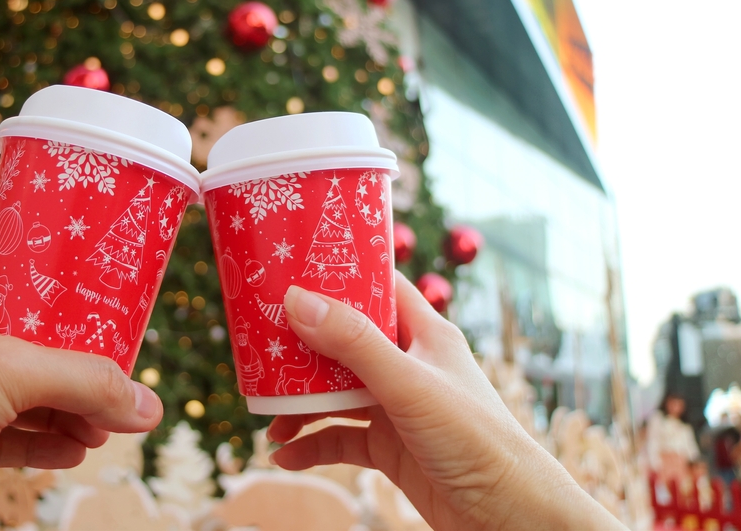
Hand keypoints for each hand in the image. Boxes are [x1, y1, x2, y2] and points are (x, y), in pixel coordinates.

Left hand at [0, 262, 161, 530]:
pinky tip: (77, 450)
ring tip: (113, 425)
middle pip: (38, 347)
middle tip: (127, 383)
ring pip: (26, 397)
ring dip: (70, 411)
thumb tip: (148, 406)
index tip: (121, 312)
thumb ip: (84, 383)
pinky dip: (44, 443)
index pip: (31, 284)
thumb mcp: (7, 371)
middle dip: (84, 369)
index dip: (77, 299)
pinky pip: (8, 437)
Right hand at [268, 272, 624, 530]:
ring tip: (268, 417)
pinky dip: (312, 444)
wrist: (509, 517)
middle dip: (304, 347)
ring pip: (337, 393)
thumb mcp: (408, 384)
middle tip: (262, 347)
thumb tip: (297, 300)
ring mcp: (398, 406)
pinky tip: (286, 455)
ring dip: (301, 402)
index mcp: (424, 333)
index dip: (341, 273)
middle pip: (345, 341)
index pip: (379, 286)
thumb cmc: (476, 439)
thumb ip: (354, 343)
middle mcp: (409, 364)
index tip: (295, 267)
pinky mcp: (391, 446)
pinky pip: (341, 438)